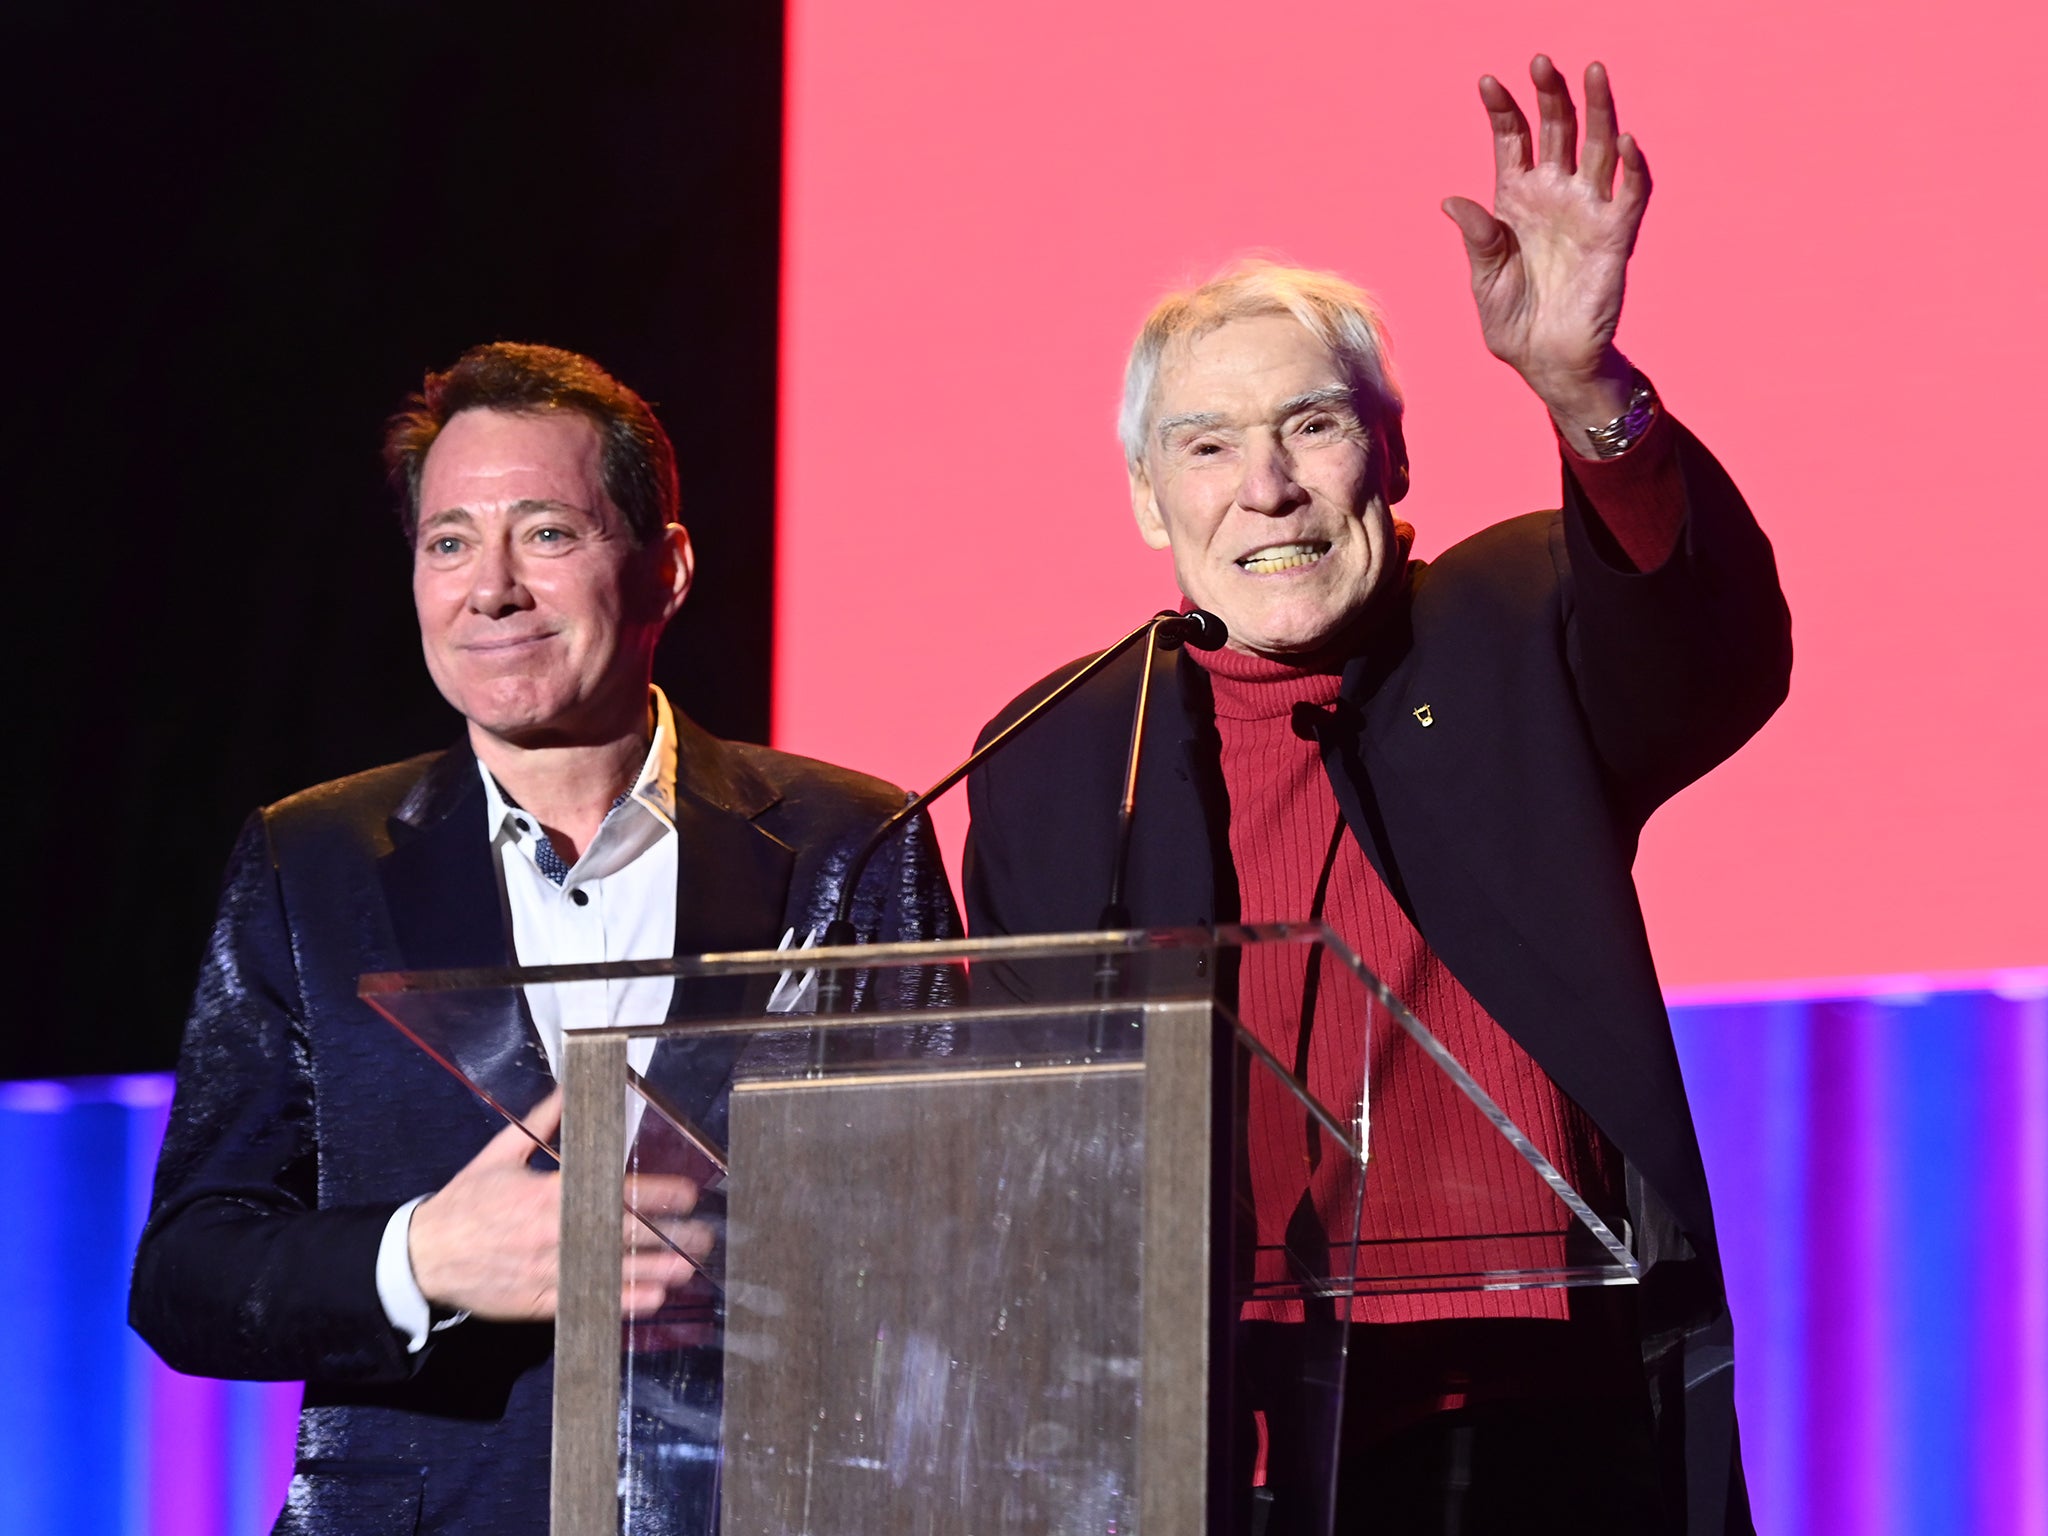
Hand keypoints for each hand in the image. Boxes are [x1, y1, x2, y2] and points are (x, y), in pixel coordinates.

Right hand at [407, 1091, 713, 1321]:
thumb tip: (568, 1089)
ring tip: (688, 1269)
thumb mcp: (500, 1155)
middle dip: (667, 1235)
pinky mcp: (538, 1303)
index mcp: (547, 1195)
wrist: (423, 1256)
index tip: (687, 1193)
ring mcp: (547, 1272)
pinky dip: (619, 1304)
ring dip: (653, 1272)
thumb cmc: (465, 1203)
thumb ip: (541, 1124)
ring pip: (610, 1273)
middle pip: (621, 1236)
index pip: (613, 1194)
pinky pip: (586, 1304)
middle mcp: (554, 1235)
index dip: (655, 1194)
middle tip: (703, 1234)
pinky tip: (650, 1301)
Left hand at [1442, 56, 1649, 447]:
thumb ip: (1477, 238)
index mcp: (1515, 201)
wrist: (1546, 361)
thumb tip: (1451, 200)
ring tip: (1593, 70)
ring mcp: (1587, 211)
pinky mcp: (1616, 235)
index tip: (1488, 81)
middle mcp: (1554, 196)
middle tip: (1542, 60)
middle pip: (1556, 131)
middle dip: (1550, 95)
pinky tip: (1625, 139)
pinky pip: (1631, 193)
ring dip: (1598, 109)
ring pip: (1596, 147)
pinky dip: (1632, 166)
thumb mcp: (1485, 278)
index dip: (1502, 111)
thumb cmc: (1512, 321)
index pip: (1512, 142)